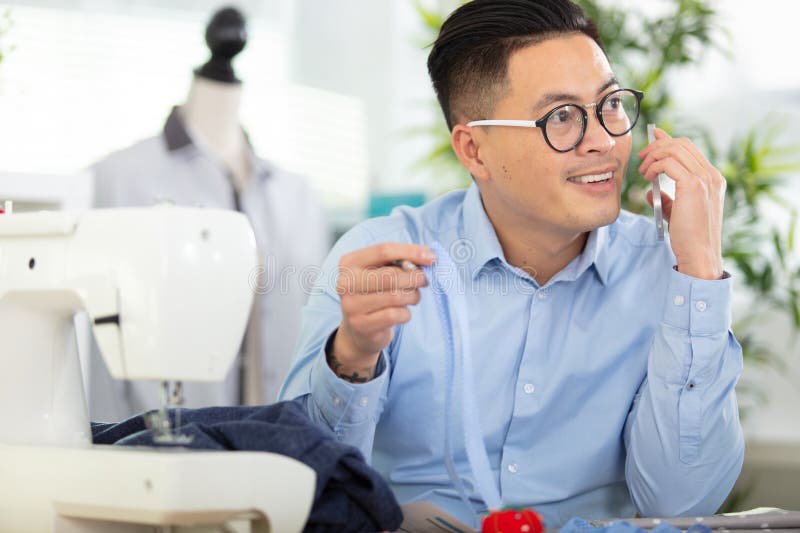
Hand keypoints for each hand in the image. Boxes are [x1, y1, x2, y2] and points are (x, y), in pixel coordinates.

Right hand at [330, 243, 435, 381]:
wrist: (359, 329)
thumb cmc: (375, 293)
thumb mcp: (381, 272)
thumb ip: (400, 262)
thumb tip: (428, 257)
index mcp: (350, 263)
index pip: (383, 250)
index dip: (411, 252)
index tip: (431, 257)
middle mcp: (345, 282)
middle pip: (391, 275)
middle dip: (415, 277)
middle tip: (425, 280)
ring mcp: (351, 305)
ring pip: (395, 296)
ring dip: (413, 296)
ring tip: (413, 296)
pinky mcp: (361, 325)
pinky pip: (395, 315)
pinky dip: (406, 313)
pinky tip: (402, 313)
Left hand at [638, 128, 725, 279]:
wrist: (699, 253)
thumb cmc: (688, 237)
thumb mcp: (677, 213)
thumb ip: (667, 198)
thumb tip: (650, 191)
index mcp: (712, 179)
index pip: (690, 149)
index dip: (669, 140)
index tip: (654, 137)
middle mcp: (712, 175)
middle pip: (682, 144)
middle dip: (658, 145)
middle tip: (642, 157)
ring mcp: (705, 179)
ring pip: (675, 150)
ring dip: (653, 156)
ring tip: (642, 171)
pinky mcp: (694, 185)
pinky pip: (668, 163)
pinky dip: (654, 166)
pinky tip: (647, 177)